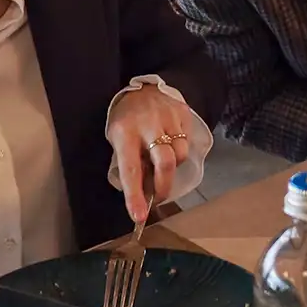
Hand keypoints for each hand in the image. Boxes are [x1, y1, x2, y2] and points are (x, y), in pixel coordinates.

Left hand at [107, 85, 193, 222]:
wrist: (144, 89)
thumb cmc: (127, 121)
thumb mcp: (119, 139)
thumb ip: (131, 162)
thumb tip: (144, 192)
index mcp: (124, 133)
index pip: (130, 169)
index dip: (134, 195)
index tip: (139, 217)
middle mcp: (147, 124)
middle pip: (165, 163)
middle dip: (164, 186)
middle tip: (158, 197)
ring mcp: (167, 117)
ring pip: (179, 154)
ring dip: (172, 166)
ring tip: (162, 161)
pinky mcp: (182, 114)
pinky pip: (187, 142)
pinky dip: (179, 149)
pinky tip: (170, 143)